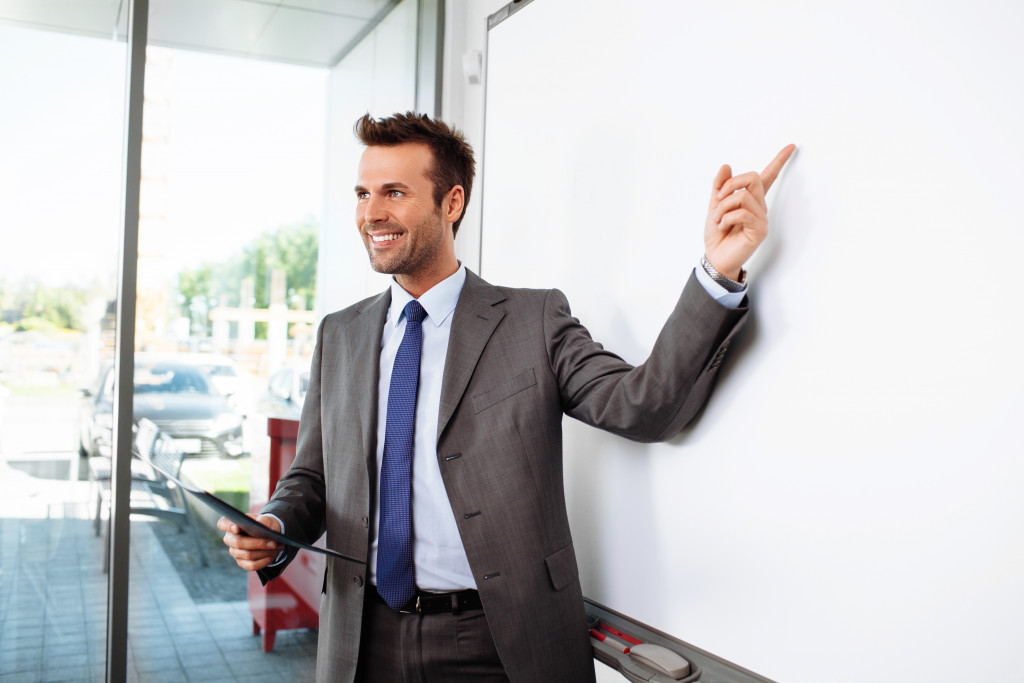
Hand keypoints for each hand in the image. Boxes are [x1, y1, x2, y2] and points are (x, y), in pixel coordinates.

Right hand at [217, 514, 282, 571]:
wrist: (270, 534)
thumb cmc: (265, 524)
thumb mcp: (266, 519)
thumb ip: (263, 521)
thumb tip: (260, 527)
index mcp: (232, 524)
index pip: (223, 524)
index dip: (228, 526)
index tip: (237, 527)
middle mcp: (230, 539)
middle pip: (238, 543)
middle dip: (258, 543)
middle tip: (274, 542)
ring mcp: (234, 552)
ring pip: (248, 555)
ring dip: (265, 552)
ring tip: (278, 547)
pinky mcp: (242, 562)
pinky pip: (252, 565)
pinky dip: (264, 561)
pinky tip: (273, 555)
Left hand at [704, 144, 795, 279]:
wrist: (715, 257)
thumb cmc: (717, 235)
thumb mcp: (714, 206)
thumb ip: (719, 187)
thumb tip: (726, 166)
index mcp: (751, 200)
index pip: (768, 177)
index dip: (779, 161)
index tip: (791, 146)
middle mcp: (759, 207)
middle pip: (753, 178)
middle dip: (731, 184)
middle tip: (718, 198)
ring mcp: (761, 219)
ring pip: (743, 196)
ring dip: (723, 206)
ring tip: (718, 219)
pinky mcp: (759, 230)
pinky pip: (743, 213)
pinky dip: (727, 218)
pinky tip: (723, 226)